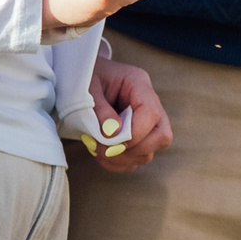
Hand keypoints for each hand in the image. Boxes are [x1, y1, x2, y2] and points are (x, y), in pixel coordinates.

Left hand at [82, 57, 173, 173]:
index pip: (151, 113)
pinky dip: (119, 163)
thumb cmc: (84, 78)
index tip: (111, 142)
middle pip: (162, 135)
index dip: (135, 133)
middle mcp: (148, 103)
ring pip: (150, 151)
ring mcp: (144, 121)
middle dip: (134, 149)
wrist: (78, 76)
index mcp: (138, 83)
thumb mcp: (87, 89)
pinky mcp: (136, 136)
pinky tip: (102, 155)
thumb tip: (113, 135)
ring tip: (99, 150)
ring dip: (124, 158)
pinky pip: (137, 158)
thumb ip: (101, 111)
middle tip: (106, 150)